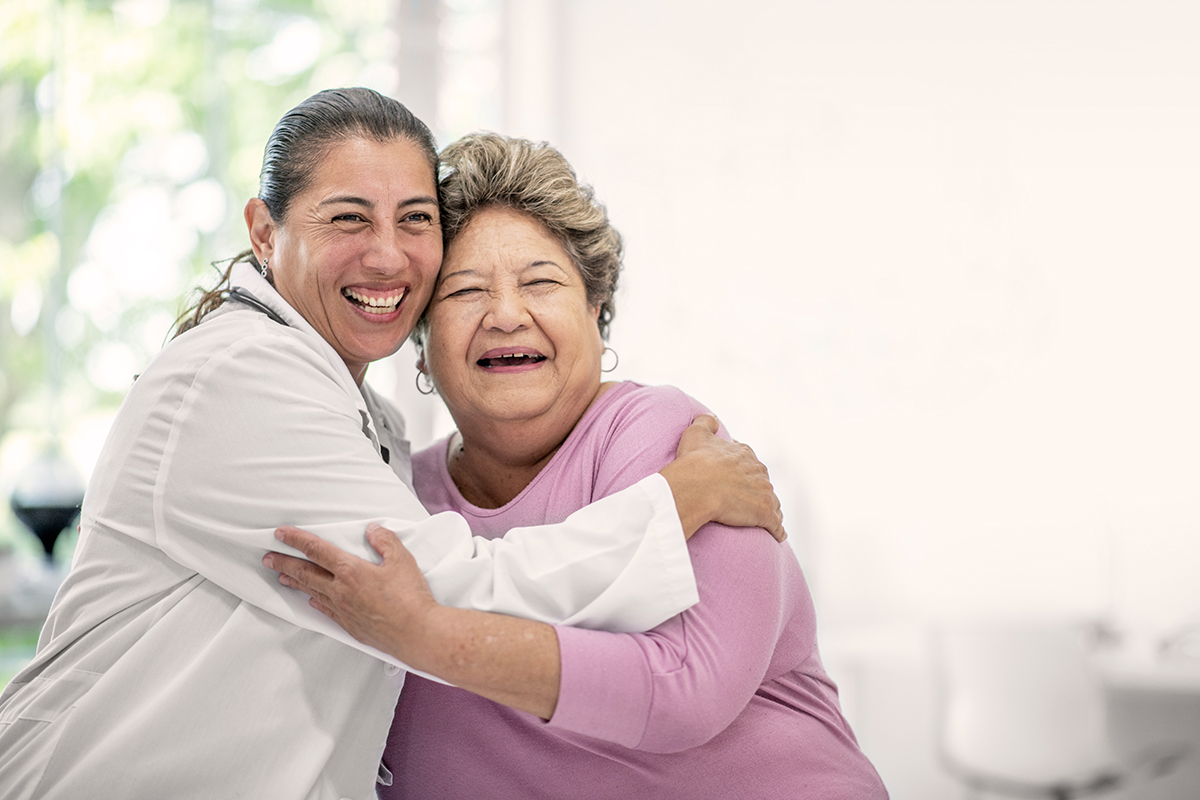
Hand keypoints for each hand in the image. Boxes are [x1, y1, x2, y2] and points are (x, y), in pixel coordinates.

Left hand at [262, 523, 437, 660]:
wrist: (417, 634)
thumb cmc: (411, 598)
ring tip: (281, 577)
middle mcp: (340, 590)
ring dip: (294, 582)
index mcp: (350, 570)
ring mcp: (343, 610)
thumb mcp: (402, 560)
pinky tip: (312, 600)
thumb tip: (372, 530)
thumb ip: (384, 541)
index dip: (296, 540)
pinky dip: (315, 602)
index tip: (281, 534)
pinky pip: (326, 610)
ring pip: (312, 592)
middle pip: (305, 572)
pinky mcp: (350, 625)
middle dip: (284, 563)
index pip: (316, 550)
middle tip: (267, 558)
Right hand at [661, 414, 785, 541]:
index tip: (739, 480)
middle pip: (763, 483)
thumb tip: (713, 418)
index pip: (751, 463)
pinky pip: (776, 525)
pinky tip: (777, 535)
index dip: (745, 472)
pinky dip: (777, 530)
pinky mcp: (765, 514)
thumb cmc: (694, 461)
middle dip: (759, 491)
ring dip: (770, 510)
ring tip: (764, 519)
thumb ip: (705, 422)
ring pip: (773, 503)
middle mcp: (759, 472)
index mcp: (745, 455)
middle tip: (749, 501)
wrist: (697, 486)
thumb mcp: (695, 433)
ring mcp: (764, 493)